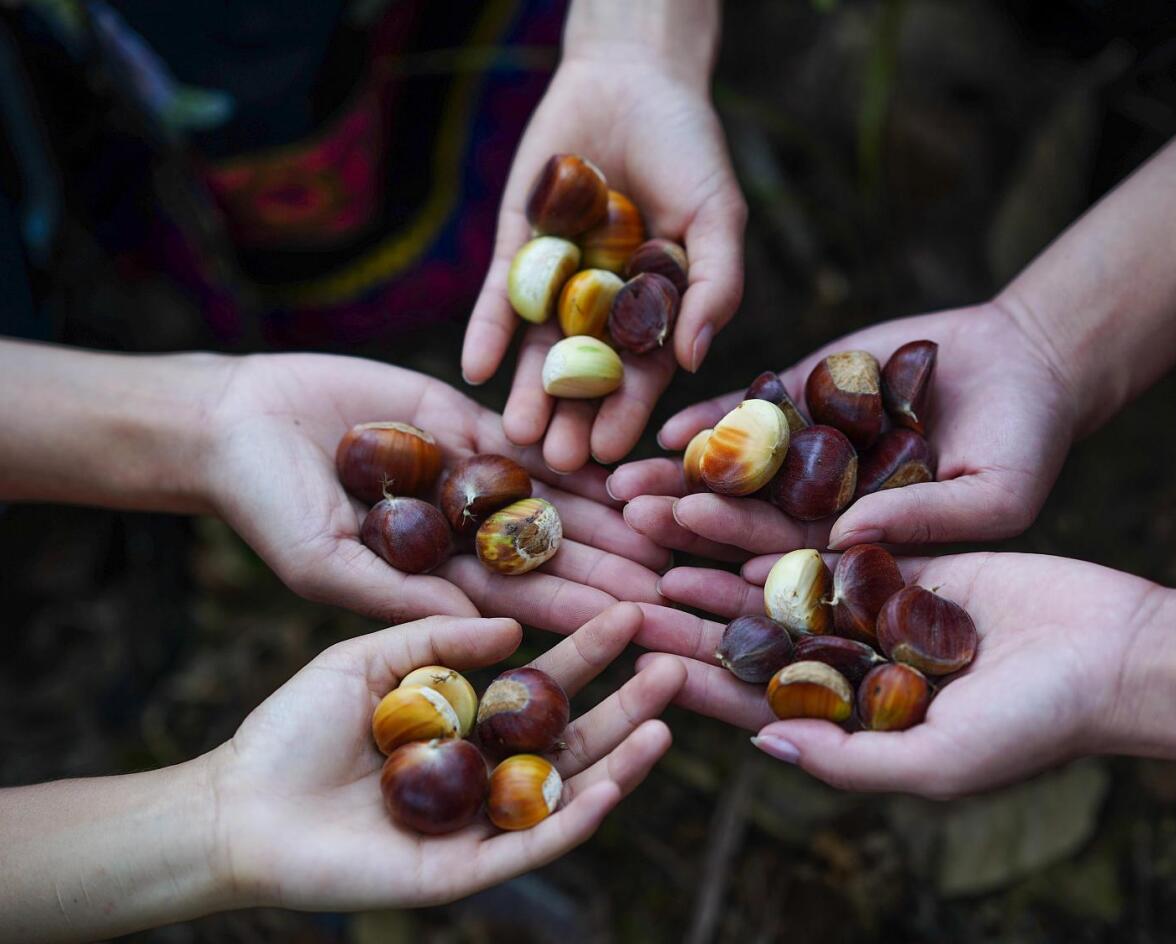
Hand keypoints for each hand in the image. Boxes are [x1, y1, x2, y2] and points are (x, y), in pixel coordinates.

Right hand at [202, 353, 668, 624]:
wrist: (235, 422)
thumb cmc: (266, 507)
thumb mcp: (327, 565)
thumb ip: (404, 595)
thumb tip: (487, 631)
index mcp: (438, 577)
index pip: (523, 599)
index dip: (580, 610)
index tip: (634, 624)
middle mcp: (464, 531)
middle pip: (554, 551)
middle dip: (613, 565)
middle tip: (676, 579)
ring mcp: (468, 474)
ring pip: (552, 495)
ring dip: (608, 510)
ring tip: (666, 522)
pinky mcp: (463, 419)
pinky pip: (528, 433)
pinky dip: (571, 446)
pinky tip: (622, 457)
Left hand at [208, 603, 684, 909]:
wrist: (240, 807)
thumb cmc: (293, 731)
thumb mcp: (366, 660)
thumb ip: (436, 642)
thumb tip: (512, 629)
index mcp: (467, 721)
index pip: (545, 684)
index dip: (589, 651)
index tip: (632, 613)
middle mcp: (485, 770)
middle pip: (574, 737)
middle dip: (627, 704)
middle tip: (673, 666)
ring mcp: (479, 821)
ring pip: (567, 793)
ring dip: (621, 761)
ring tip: (664, 722)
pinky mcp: (463, 869)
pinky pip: (531, 844)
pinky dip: (574, 820)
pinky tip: (611, 786)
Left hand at [460, 53, 745, 471]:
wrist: (630, 79)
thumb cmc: (690, 149)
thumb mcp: (718, 216)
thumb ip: (715, 286)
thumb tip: (695, 361)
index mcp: (658, 308)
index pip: (642, 371)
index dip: (627, 411)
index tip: (609, 452)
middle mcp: (605, 307)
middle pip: (585, 372)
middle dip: (571, 416)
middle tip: (557, 460)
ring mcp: (557, 281)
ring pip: (538, 346)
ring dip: (526, 389)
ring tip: (517, 432)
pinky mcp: (516, 249)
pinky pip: (498, 298)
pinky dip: (487, 330)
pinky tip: (474, 366)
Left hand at [608, 301, 1077, 556]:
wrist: (1039, 363)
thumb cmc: (1029, 447)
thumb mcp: (992, 499)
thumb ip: (920, 526)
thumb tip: (835, 548)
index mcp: (863, 569)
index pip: (786, 600)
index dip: (725, 601)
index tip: (667, 603)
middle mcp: (828, 523)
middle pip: (746, 540)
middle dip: (687, 535)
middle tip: (630, 533)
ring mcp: (816, 463)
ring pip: (741, 481)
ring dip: (684, 483)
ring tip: (625, 488)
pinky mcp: (812, 402)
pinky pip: (755, 415)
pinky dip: (715, 419)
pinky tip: (667, 426)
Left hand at [632, 553, 1158, 797]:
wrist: (1118, 649)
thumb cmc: (1039, 721)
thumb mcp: (941, 759)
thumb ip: (851, 760)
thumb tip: (761, 747)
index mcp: (852, 718)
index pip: (752, 699)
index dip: (689, 676)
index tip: (633, 651)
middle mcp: (852, 660)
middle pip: (750, 631)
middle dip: (685, 605)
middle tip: (618, 575)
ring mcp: (874, 603)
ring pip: (776, 571)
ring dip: (715, 545)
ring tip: (653, 514)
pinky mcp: (901, 552)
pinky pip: (824, 527)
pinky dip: (778, 509)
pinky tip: (723, 484)